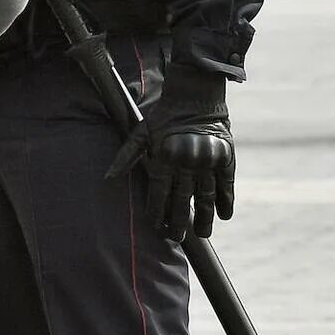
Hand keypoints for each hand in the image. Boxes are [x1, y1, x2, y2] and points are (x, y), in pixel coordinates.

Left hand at [106, 69, 234, 241]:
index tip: (157, 228)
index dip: (157, 213)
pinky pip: (227, 186)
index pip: (159, 193)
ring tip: (202, 235)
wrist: (195, 96)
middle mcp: (186, 161)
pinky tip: (223, 215)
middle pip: (182, 201)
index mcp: (164, 157)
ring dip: (205, 218)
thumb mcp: (141, 133)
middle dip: (178, 223)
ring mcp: (208, 161)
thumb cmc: (163, 117)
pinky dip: (226, 201)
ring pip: (206, 198)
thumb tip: (107, 178)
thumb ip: (126, 157)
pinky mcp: (226, 158)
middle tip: (176, 238)